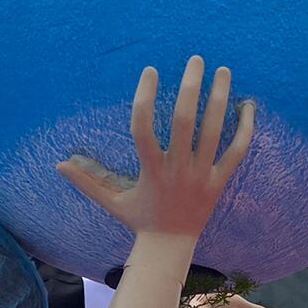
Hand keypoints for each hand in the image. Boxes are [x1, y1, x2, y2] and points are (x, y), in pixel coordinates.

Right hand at [58, 57, 254, 244]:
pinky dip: (244, 129)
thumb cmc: (139, 221)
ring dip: (219, 98)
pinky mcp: (218, 183)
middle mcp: (176, 170)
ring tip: (223, 71)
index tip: (151, 71)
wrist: (170, 248)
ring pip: (213, 132)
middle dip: (191, 87)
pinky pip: (236, 153)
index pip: (142, 128)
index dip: (144, 97)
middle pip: (184, 122)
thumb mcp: (111, 201)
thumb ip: (86, 181)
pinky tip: (248, 106)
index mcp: (150, 170)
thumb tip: (58, 165)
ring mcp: (200, 176)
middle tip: (196, 59)